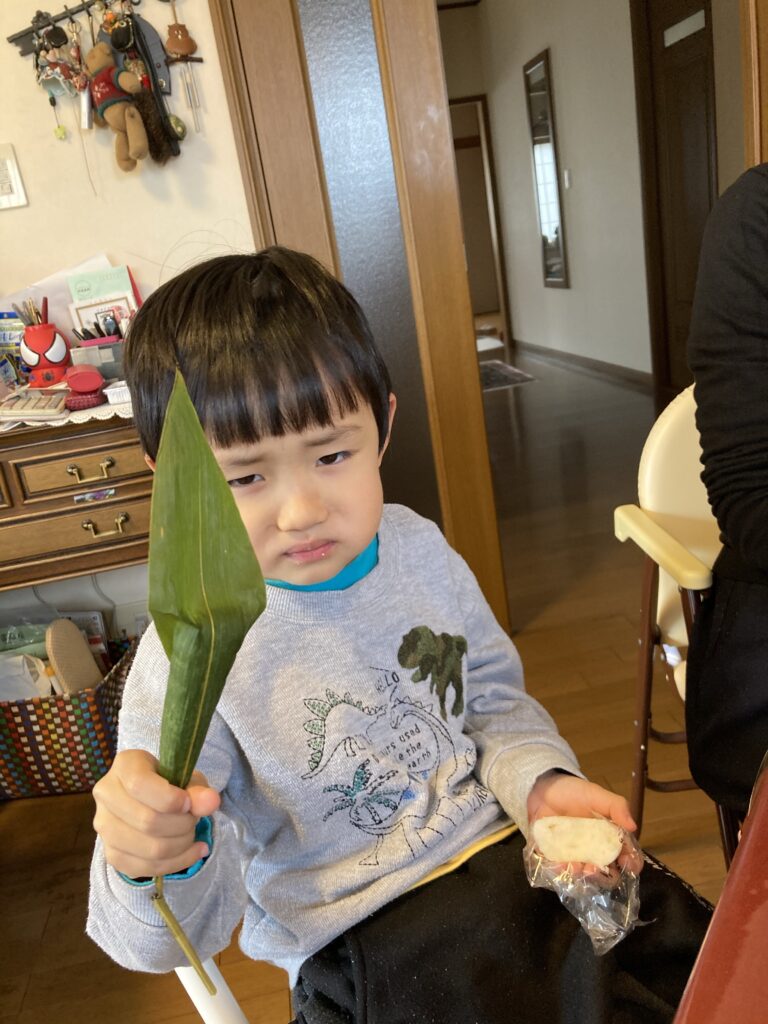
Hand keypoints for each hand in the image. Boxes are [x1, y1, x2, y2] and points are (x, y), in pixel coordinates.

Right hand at [92, 749, 220, 878]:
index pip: (139, 786)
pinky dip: (177, 863)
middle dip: (182, 825)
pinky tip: (193, 851)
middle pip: (146, 821)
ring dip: (181, 846)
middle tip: (194, 819)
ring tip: (193, 835)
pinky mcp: (111, 853)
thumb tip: (211, 802)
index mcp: (124, 766)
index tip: (188, 803)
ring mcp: (104, 827)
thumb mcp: (187, 778)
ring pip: (148, 849)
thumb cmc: (170, 782)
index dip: (170, 799)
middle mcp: (106, 794)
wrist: (153, 797)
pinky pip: (145, 868)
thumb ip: (198, 789)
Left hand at [526, 770, 642, 874]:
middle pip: (608, 873)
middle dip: (605, 877)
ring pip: (585, 875)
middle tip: (595, 869)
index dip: (631, 864)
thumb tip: (633, 826)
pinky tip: (561, 865)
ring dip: (583, 877)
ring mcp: (576, 856)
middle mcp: (596, 851)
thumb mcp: (597, 794)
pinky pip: (560, 870)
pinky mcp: (557, 857)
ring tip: (578, 868)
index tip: (626, 863)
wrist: (544, 789)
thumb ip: (617, 806)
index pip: (627, 855)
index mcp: (611, 837)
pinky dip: (562, 871)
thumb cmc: (574, 792)